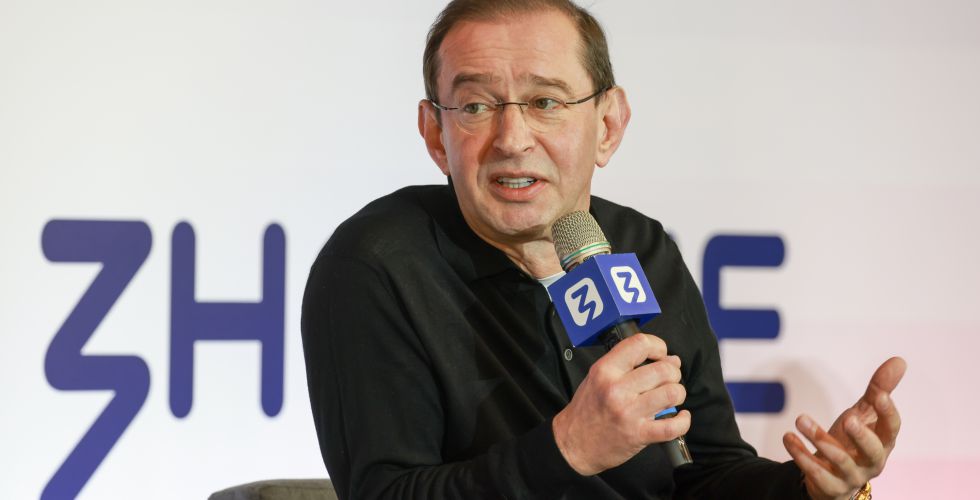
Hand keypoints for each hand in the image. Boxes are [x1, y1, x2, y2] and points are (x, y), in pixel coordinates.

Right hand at [552, 333, 689, 475]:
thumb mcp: (597, 377)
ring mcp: (629, 412)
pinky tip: (680, 416)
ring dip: (678, 393)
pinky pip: (673, 426)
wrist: (574, 444)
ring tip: (671, 397)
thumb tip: (669, 359)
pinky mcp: (639, 435)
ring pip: (672, 393)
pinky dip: (683, 421)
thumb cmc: (587, 410)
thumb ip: (627, 365)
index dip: (658, 346)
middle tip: (669, 379)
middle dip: (673, 373)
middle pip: (664, 369)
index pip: (640, 344)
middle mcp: (617, 389)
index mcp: (605, 371)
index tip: (661, 354)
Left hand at [783, 357, 906, 499]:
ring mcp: (851, 476)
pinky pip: (816, 473)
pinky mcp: (830, 487)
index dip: (888, 413)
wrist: (832, 476)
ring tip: (800, 419)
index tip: (880, 395)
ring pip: (839, 461)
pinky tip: (788, 437)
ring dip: (819, 439)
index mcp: (883, 443)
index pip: (892, 429)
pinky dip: (801, 455)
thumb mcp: (863, 414)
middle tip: (848, 418)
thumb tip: (899, 360)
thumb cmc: (852, 441)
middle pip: (872, 451)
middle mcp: (871, 462)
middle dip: (861, 436)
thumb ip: (878, 390)